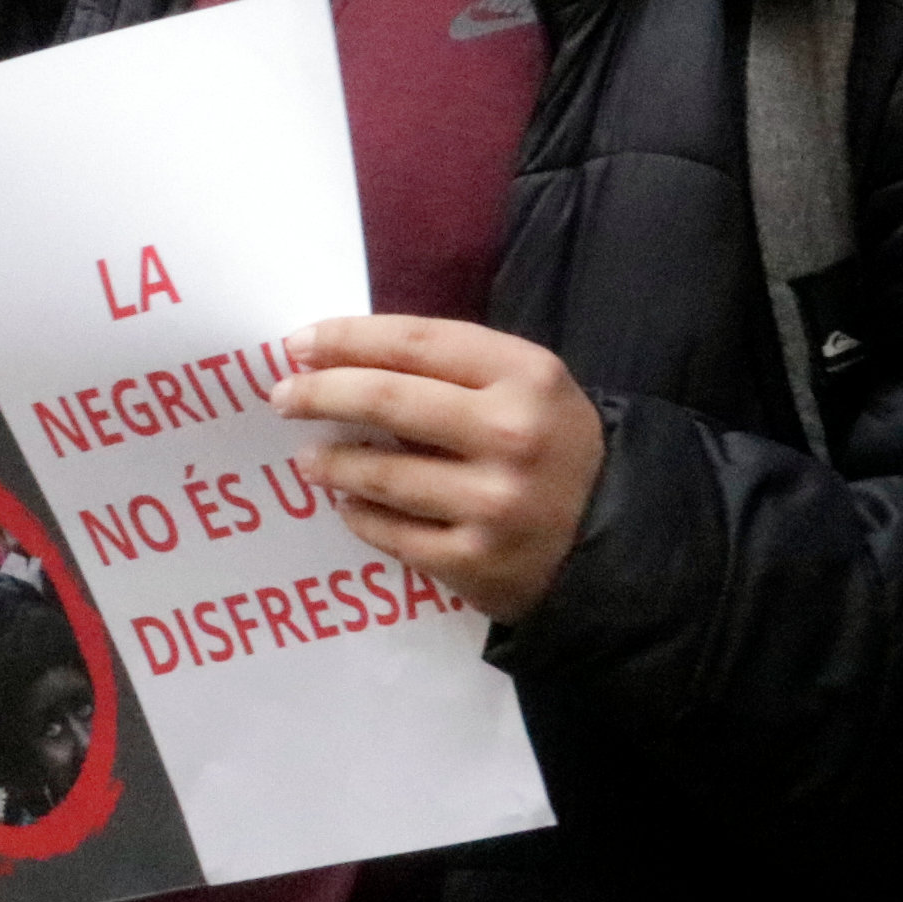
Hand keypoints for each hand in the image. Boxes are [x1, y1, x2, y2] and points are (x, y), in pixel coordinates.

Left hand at [277, 315, 606, 622]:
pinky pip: (392, 534)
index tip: (297, 344)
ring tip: (309, 459)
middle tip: (282, 396)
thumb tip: (341, 359)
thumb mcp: (526, 388)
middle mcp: (512, 435)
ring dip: (332, 463)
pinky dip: (360, 515)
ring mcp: (495, 504)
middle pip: (386, 401)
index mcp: (526, 375)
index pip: (413, 343)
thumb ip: (452, 369)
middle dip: (320, 394)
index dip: (346, 339)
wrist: (620, 538)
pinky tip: (348, 504)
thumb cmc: (555, 448)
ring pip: (381, 473)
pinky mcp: (479, 562)